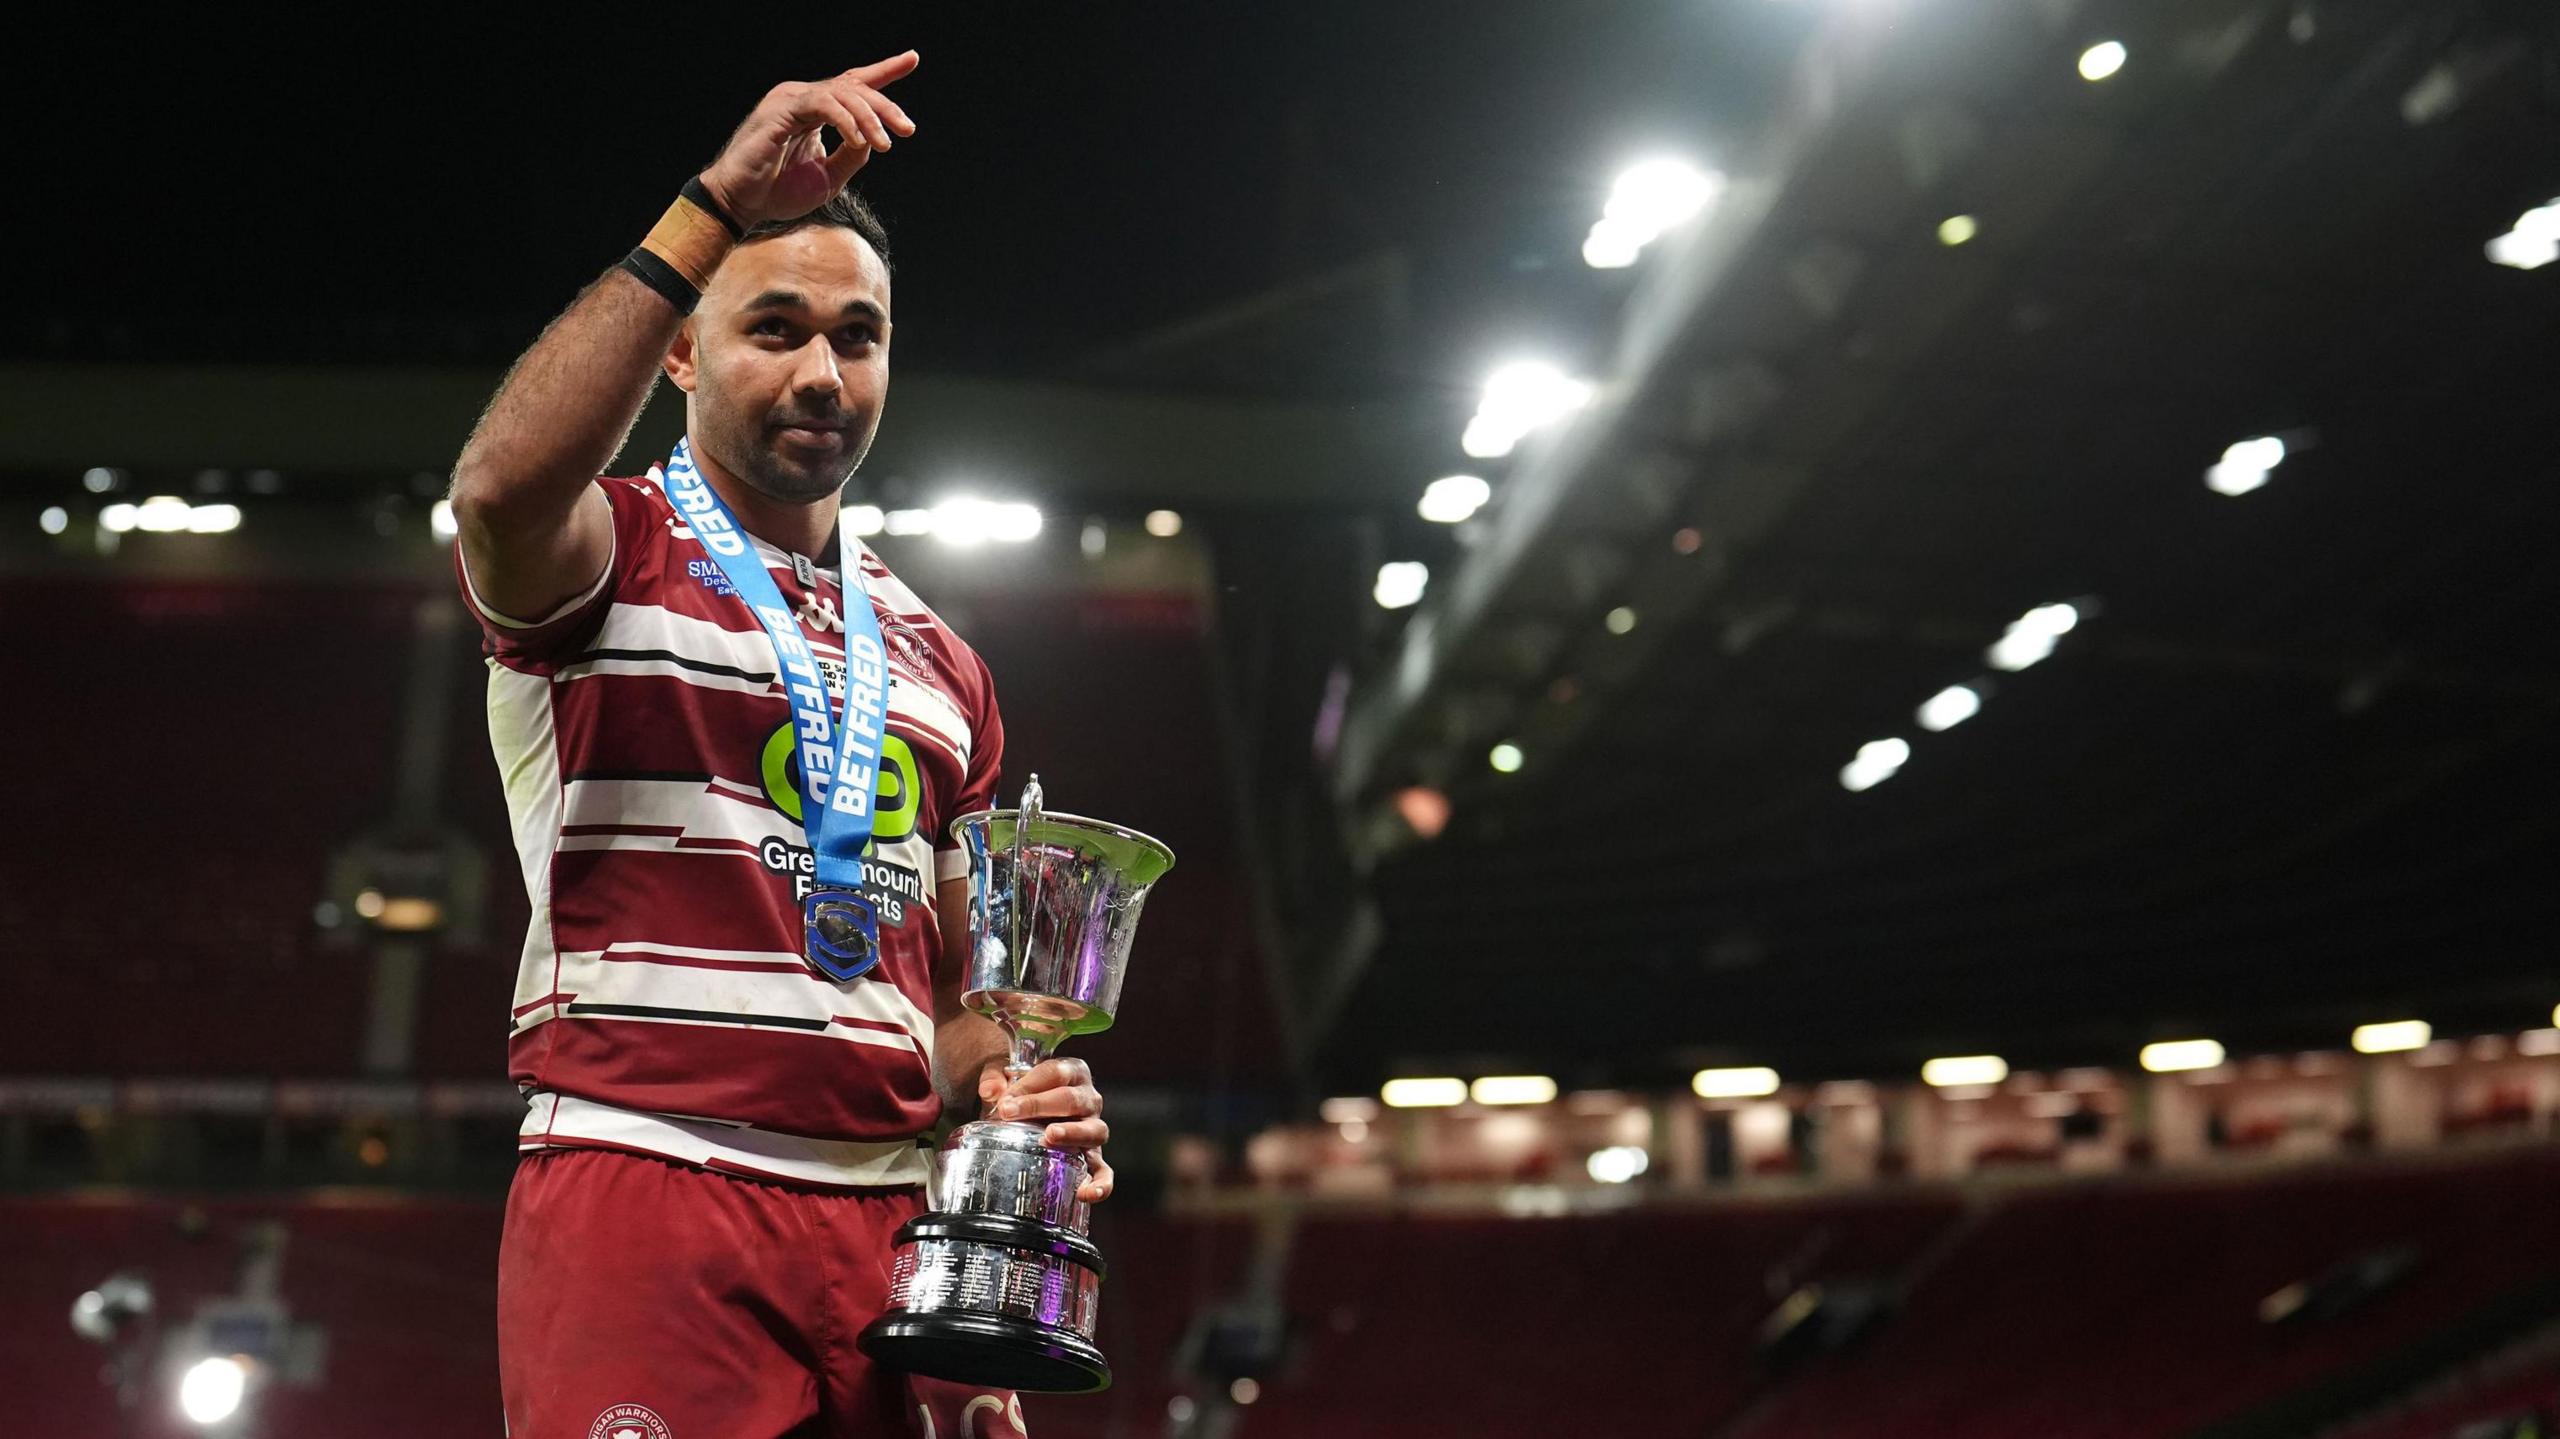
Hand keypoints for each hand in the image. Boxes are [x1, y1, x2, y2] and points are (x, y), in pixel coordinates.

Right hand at [699, 52, 919, 227]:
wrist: (742, 204)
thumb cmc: (778, 190)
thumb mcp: (829, 176)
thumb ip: (853, 157)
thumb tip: (874, 139)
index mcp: (815, 111)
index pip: (853, 85)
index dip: (884, 71)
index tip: (912, 59)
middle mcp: (803, 99)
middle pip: (854, 87)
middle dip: (885, 105)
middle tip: (907, 129)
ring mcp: (790, 100)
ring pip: (842, 93)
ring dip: (869, 117)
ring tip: (885, 143)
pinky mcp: (780, 110)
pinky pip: (821, 104)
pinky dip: (845, 121)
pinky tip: (859, 140)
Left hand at [977, 1058, 1112, 1203]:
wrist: (1038, 1114)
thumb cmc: (1025, 1093)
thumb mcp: (1007, 1078)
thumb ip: (995, 1079)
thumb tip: (990, 1090)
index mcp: (1072, 1072)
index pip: (1055, 1072)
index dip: (1029, 1084)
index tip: (1005, 1100)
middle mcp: (1088, 1099)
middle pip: (1072, 1098)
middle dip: (1040, 1105)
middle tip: (1011, 1113)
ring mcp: (1093, 1128)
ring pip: (1094, 1130)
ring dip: (1072, 1133)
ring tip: (1049, 1137)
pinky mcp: (1094, 1158)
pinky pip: (1104, 1172)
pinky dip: (1101, 1184)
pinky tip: (1087, 1194)